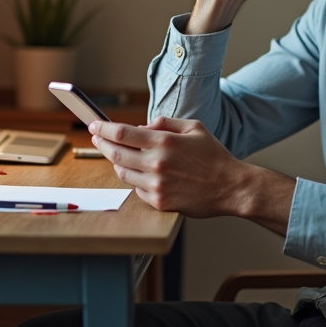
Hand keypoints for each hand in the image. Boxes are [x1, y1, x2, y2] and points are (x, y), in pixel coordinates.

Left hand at [88, 117, 293, 232]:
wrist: (231, 187)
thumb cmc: (214, 157)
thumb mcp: (194, 128)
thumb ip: (165, 123)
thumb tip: (142, 127)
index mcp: (164, 143)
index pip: (122, 133)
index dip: (103, 129)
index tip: (94, 126)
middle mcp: (157, 164)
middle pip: (115, 153)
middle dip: (102, 144)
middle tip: (96, 138)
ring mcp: (157, 185)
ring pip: (123, 173)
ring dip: (118, 162)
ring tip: (122, 155)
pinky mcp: (159, 202)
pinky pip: (137, 189)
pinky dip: (136, 180)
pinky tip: (143, 174)